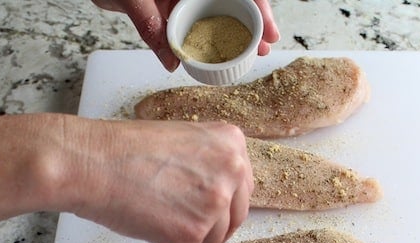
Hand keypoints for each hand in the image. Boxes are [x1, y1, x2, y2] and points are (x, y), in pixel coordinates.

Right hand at [65, 117, 252, 242]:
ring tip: (163, 227)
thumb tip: (219, 195)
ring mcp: (215, 203)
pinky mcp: (195, 232)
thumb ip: (209, 164)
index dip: (227, 205)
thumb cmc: (124, 151)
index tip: (215, 213)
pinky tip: (154, 231)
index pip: (243, 186)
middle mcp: (231, 170)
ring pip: (216, 237)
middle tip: (194, 232)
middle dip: (216, 228)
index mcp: (230, 143)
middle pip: (236, 215)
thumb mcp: (182, 141)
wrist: (91, 163)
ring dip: (194, 240)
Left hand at [92, 0, 279, 70]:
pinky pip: (198, 23)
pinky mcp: (176, 5)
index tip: (270, 30)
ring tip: (248, 56)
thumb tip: (171, 59)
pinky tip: (215, 56)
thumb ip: (149, 25)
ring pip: (219, 12)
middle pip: (234, 2)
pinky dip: (208, 39)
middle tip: (265, 48)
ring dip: (234, 34)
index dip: (259, 8)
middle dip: (252, 24)